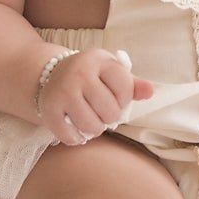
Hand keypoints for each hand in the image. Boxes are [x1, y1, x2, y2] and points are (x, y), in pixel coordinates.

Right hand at [37, 48, 153, 144]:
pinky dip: (77, 138)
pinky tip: (76, 128)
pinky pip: (70, 137)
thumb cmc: (91, 76)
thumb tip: (150, 92)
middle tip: (102, 111)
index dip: (124, 100)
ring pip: (91, 126)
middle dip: (110, 117)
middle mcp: (79, 73)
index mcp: (99, 60)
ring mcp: (62, 91)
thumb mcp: (112, 73)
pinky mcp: (49, 109)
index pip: (125, 88)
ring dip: (95, 129)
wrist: (50, 73)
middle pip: (110, 111)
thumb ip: (132, 84)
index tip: (117, 98)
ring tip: (92, 120)